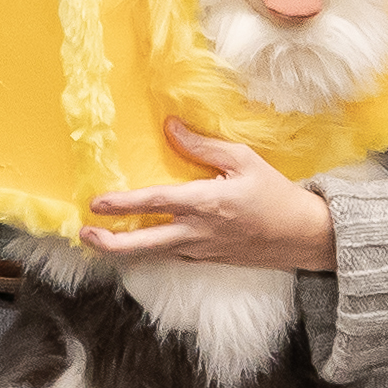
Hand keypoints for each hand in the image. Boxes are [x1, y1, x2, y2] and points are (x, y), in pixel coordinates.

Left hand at [82, 116, 337, 266]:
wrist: (302, 235)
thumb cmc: (275, 194)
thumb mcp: (243, 160)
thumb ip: (203, 146)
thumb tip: (170, 127)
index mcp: (205, 203)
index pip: (155, 203)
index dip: (122, 204)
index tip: (96, 203)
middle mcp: (197, 232)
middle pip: (142, 244)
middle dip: (109, 243)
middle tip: (85, 235)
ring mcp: (200, 251)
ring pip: (152, 254)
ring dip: (124, 249)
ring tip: (100, 240)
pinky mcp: (206, 260)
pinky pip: (170, 256)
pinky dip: (149, 250)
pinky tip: (138, 242)